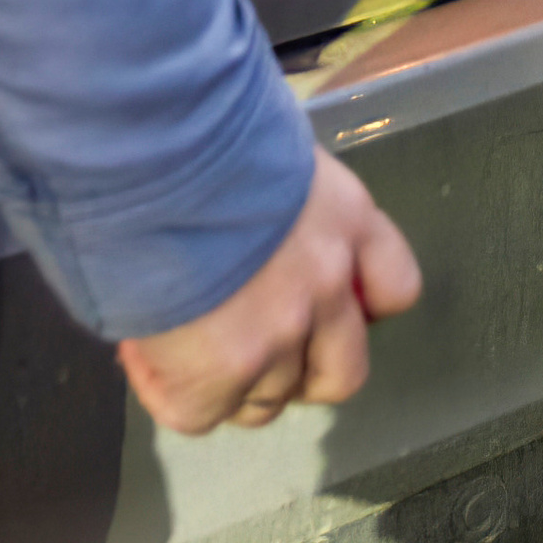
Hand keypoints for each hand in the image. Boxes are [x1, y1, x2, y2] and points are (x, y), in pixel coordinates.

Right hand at [116, 144, 422, 434]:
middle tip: (249, 347)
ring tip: (182, 344)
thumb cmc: (208, 128)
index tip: (323, 305)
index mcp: (350, 221)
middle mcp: (331, 285)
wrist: (165, 148)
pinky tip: (146, 354)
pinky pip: (201, 414)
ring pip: (268, 403)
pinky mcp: (226, 371)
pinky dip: (170, 393)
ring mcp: (283, 333)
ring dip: (228, 385)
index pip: (395, 290)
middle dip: (298, 374)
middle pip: (341, 375)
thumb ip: (285, 209)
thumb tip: (253, 238)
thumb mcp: (272, 152)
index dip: (359, 310)